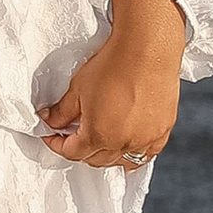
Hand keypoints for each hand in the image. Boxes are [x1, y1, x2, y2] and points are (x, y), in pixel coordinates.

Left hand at [39, 0, 185, 170]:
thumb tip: (50, 120)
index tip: (52, 135)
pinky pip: (146, 154)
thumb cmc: (114, 65)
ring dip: (107, 155)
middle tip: (72, 134)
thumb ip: (61, 111)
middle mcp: (123, 143)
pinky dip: (134, 153)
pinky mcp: (162, 131)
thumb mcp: (78, 89)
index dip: (57, 144)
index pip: (72, 152)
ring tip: (99, 140)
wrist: (147, 50)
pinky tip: (126, 143)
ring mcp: (145, 139)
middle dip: (80, 150)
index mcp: (99, 135)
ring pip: (122, 161)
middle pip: (96, 160)